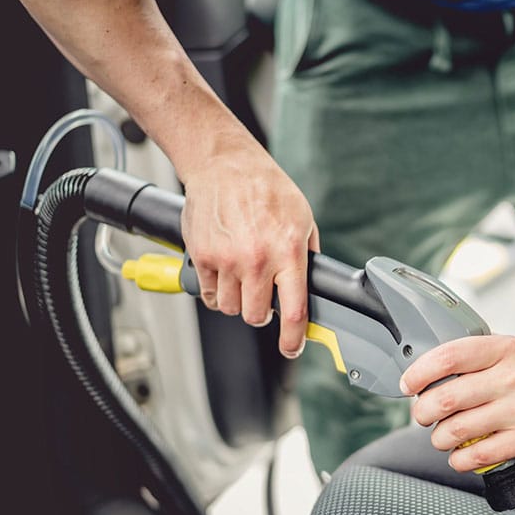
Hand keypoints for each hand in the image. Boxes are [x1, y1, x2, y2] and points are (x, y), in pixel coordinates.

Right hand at [180, 138, 319, 358]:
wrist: (224, 165)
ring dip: (238, 301)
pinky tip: (224, 271)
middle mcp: (257, 260)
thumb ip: (307, 255)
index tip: (292, 348)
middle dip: (262, 314)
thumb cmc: (266, 188)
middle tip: (263, 297)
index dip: (293, 339)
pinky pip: (209, 294)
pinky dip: (217, 290)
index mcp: (288, 252)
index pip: (293, 311)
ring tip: (243, 277)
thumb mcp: (303, 219)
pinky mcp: (202, 256)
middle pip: (256, 317)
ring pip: (231, 308)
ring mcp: (227, 260)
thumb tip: (312, 287)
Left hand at [401, 335, 514, 471]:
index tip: (408, 385)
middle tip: (422, 415)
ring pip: (458, 429)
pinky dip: (459, 459)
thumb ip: (473, 359)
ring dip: (439, 438)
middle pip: (448, 396)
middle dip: (423, 411)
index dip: (420, 372)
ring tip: (442, 437)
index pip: (450, 356)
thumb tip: (422, 373)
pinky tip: (460, 456)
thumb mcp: (509, 356)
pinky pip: (478, 454)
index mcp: (508, 349)